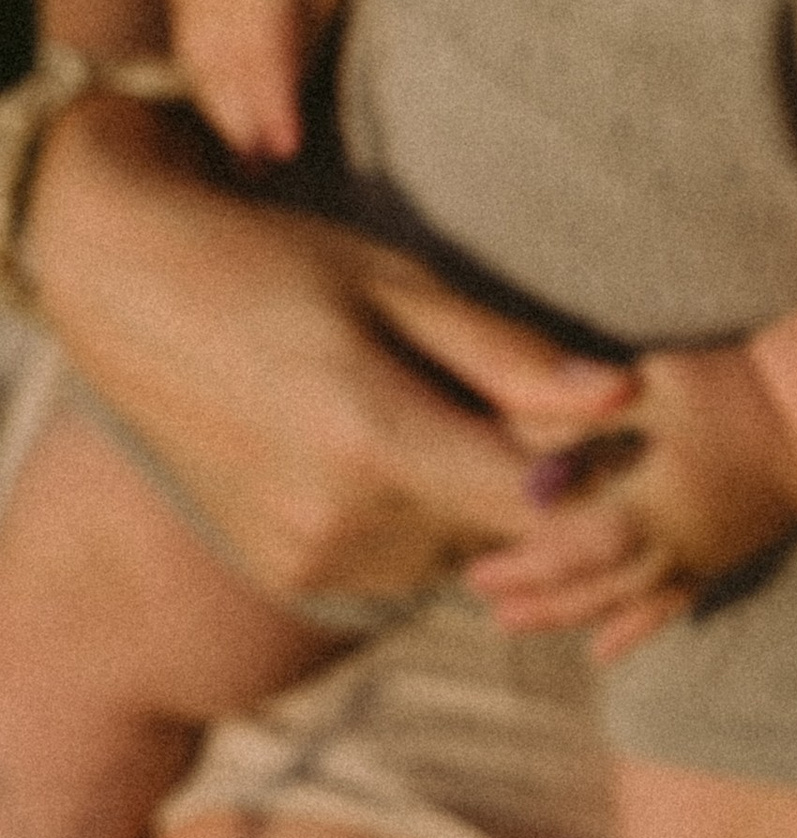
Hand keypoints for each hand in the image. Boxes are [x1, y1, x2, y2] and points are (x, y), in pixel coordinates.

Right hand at [23, 100, 636, 600]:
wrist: (130, 296)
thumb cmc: (276, 265)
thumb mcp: (397, 285)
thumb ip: (509, 356)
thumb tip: (624, 398)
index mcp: (374, 441)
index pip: (540, 506)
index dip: (597, 478)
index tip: (617, 432)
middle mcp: (340, 521)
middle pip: (503, 535)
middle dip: (537, 483)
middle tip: (531, 408)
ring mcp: (309, 558)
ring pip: (458, 554)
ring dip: (476, 504)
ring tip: (443, 413)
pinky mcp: (290, 573)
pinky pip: (402, 565)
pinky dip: (421, 521)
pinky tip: (393, 449)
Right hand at [163, 0, 357, 159]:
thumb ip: (311, 20)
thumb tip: (302, 86)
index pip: (260, 52)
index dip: (271, 105)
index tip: (288, 148)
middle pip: (221, 68)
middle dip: (243, 123)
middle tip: (269, 170)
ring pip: (199, 61)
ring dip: (223, 111)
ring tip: (251, 160)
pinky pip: (190, 42)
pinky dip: (207, 83)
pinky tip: (230, 116)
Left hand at [467, 342, 796, 658]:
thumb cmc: (735, 390)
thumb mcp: (653, 385)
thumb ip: (585, 416)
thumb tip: (514, 438)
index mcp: (651, 505)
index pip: (573, 549)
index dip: (522, 567)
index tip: (474, 574)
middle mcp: (672, 546)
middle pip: (591, 588)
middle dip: (535, 600)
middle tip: (485, 607)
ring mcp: (698, 559)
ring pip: (623, 606)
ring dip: (567, 618)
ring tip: (515, 624)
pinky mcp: (720, 560)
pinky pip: (669, 608)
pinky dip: (631, 632)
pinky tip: (600, 651)